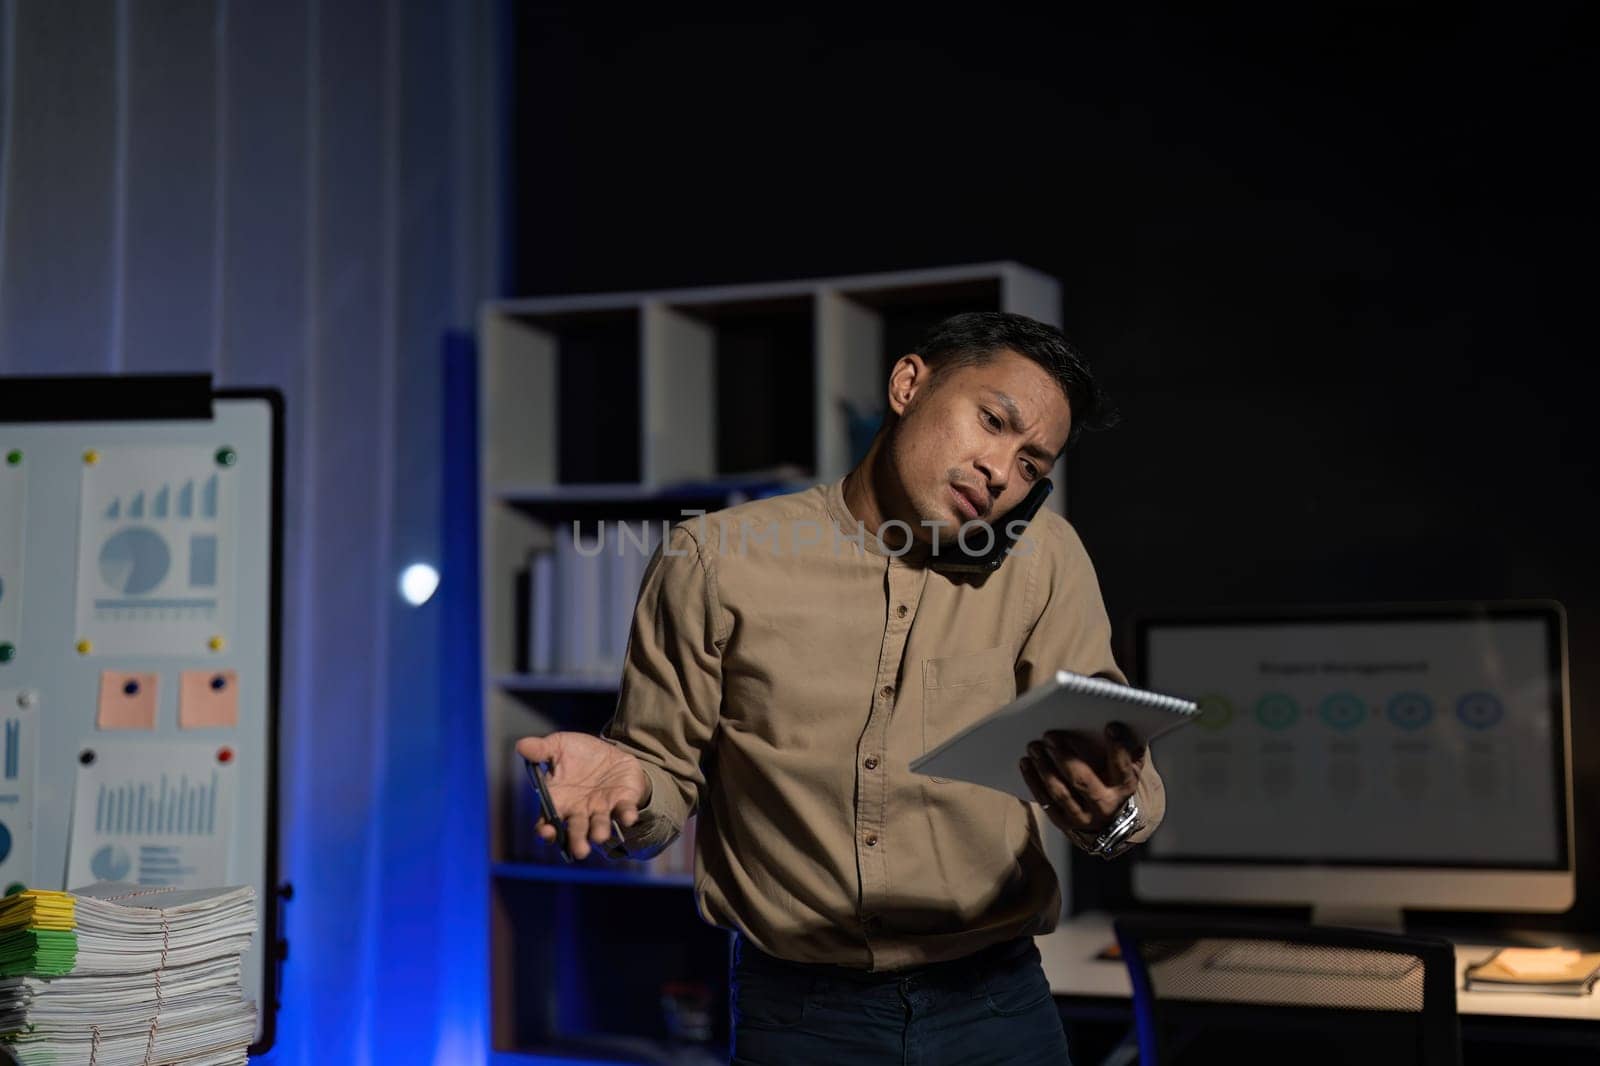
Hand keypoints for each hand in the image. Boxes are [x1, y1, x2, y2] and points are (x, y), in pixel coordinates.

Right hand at [515, 732, 650, 860]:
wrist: (609, 752)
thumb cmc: (578, 754)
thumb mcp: (558, 746)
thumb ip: (541, 749)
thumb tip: (521, 745)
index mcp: (559, 801)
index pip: (548, 822)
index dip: (546, 830)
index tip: (546, 832)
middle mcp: (580, 811)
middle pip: (576, 831)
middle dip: (577, 841)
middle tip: (580, 851)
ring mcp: (602, 809)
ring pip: (600, 826)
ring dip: (600, 832)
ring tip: (600, 837)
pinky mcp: (623, 801)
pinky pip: (624, 811)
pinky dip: (626, 816)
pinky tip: (628, 818)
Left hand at [1018, 722, 1143, 837]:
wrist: (1105, 819)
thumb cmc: (1113, 781)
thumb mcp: (1127, 767)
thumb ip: (1129, 749)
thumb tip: (1131, 723)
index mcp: (1123, 788)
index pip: (1122, 767)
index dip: (1118, 748)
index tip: (1111, 727)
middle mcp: (1104, 805)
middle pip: (1083, 782)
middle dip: (1065, 757)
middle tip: (1050, 736)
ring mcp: (1082, 816)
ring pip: (1061, 793)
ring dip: (1045, 768)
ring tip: (1034, 747)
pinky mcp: (1062, 821)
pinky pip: (1045, 801)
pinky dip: (1033, 781)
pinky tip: (1026, 763)